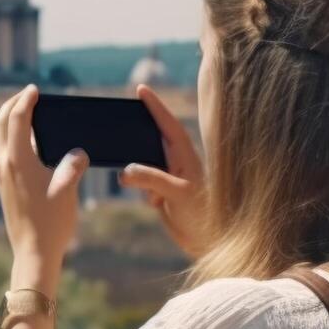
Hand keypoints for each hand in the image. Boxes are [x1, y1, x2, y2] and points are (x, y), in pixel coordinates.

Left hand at [0, 85, 89, 291]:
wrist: (33, 253)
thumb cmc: (51, 223)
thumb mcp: (68, 189)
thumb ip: (73, 163)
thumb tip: (77, 152)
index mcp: (17, 160)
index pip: (17, 119)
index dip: (26, 100)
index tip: (35, 89)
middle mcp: (4, 165)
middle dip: (11, 105)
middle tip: (27, 95)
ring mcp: (1, 176)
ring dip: (10, 122)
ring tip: (30, 116)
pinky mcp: (4, 187)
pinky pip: (5, 153)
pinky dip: (14, 140)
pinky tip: (32, 146)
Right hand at [120, 83, 210, 259]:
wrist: (207, 241)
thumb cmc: (203, 214)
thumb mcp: (178, 193)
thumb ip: (152, 179)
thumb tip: (125, 172)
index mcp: (186, 155)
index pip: (168, 124)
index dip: (155, 105)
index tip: (140, 88)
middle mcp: (176, 162)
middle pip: (152, 138)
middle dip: (137, 130)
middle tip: (120, 119)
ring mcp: (167, 177)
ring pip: (142, 162)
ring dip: (136, 166)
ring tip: (140, 179)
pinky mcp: (160, 193)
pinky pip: (141, 182)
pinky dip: (138, 187)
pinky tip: (151, 202)